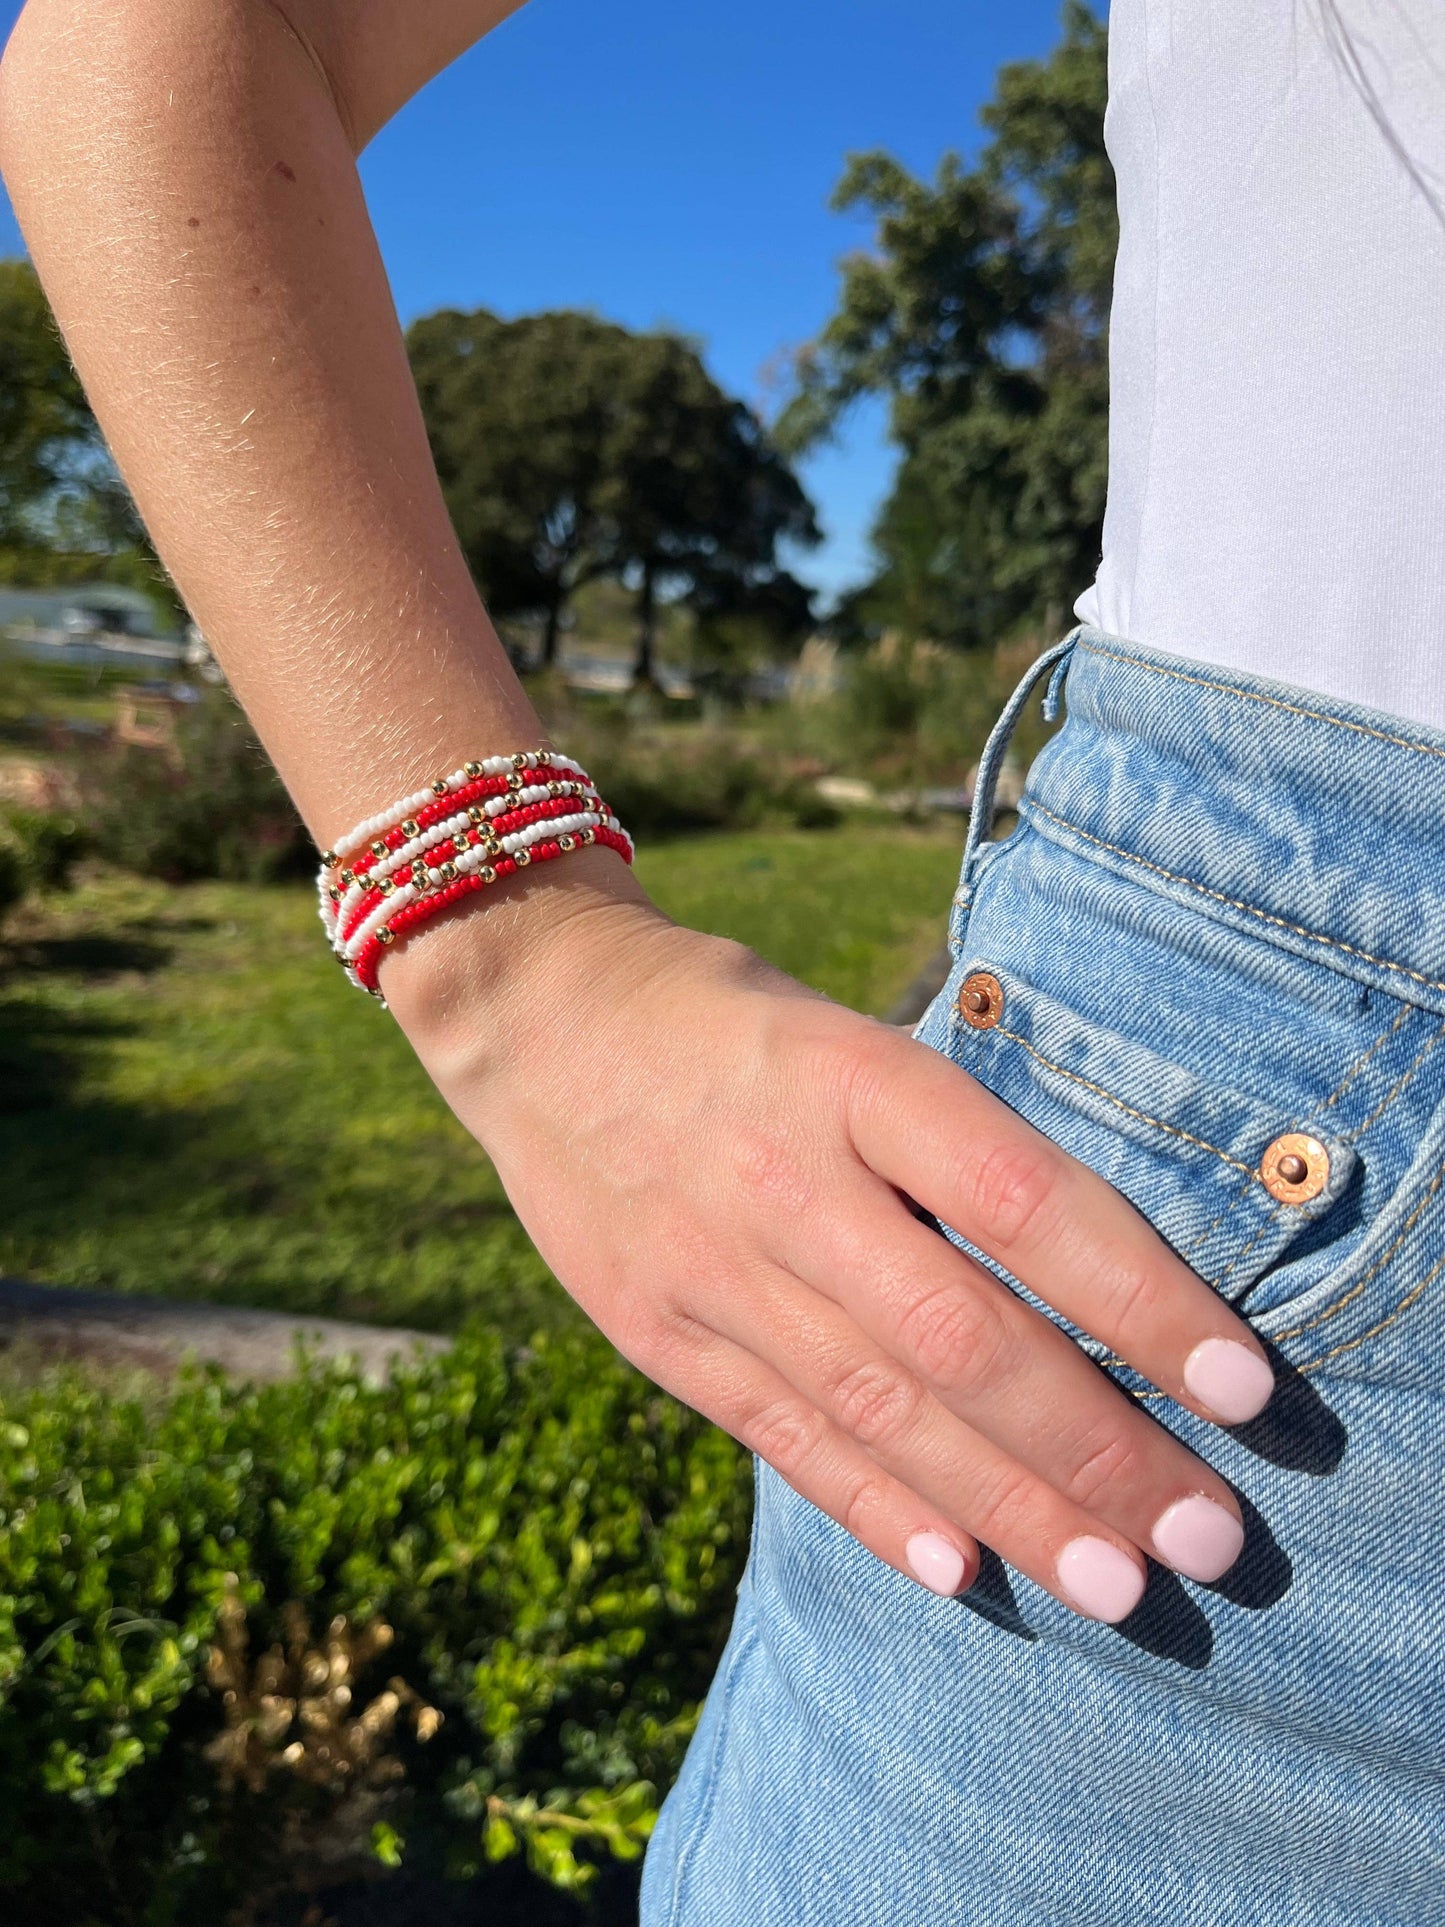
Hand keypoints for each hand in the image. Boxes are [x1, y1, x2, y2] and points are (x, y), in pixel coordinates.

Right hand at [384, 857, 1272, 1623]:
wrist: (536, 1014)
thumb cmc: (729, 1019)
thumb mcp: (846, 1032)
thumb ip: (945, 1142)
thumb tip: (1094, 1273)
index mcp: (850, 1076)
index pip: (1021, 1199)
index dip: (1141, 1298)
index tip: (1246, 1388)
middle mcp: (784, 1179)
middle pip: (961, 1334)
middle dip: (1096, 1446)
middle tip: (1209, 1535)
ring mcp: (710, 1265)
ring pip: (881, 1406)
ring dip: (1011, 1506)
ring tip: (1119, 1583)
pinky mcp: (657, 1331)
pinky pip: (780, 1434)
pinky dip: (875, 1507)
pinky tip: (962, 1570)